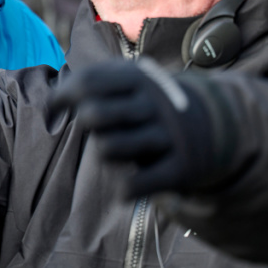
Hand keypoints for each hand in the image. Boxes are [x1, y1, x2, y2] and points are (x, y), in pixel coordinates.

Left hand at [48, 58, 227, 196]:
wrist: (218, 124)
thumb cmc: (153, 103)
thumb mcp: (132, 79)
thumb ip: (93, 83)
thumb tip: (49, 101)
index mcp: (141, 77)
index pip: (87, 82)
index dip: (61, 97)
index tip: (53, 109)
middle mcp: (156, 104)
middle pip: (93, 116)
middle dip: (86, 125)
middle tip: (100, 128)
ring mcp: (169, 136)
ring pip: (107, 150)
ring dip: (105, 154)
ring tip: (120, 150)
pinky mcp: (179, 168)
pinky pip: (133, 185)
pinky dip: (122, 190)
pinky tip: (127, 185)